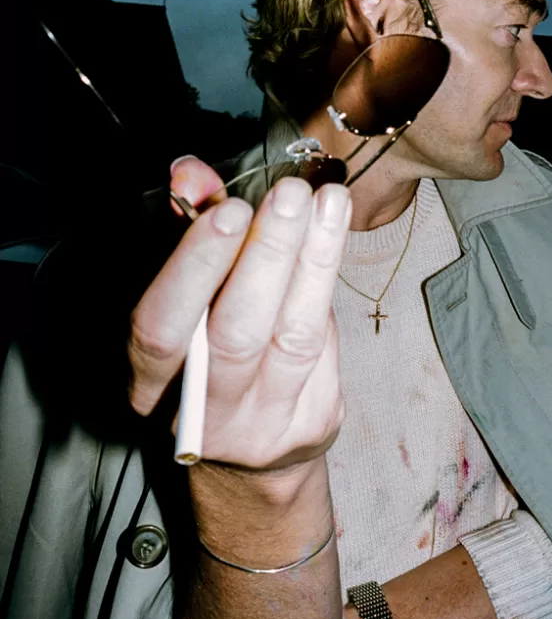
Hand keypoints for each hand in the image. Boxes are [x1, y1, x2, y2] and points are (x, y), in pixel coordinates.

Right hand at [128, 157, 351, 469]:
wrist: (249, 446)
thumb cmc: (208, 353)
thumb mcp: (186, 298)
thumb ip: (187, 233)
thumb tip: (192, 172)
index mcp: (150, 382)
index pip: (164, 326)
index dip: (196, 267)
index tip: (230, 210)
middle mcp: (201, 416)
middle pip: (238, 334)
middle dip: (269, 254)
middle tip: (291, 195)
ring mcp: (262, 426)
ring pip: (295, 337)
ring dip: (316, 259)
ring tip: (328, 202)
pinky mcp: (312, 422)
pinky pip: (327, 347)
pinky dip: (328, 285)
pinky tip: (334, 237)